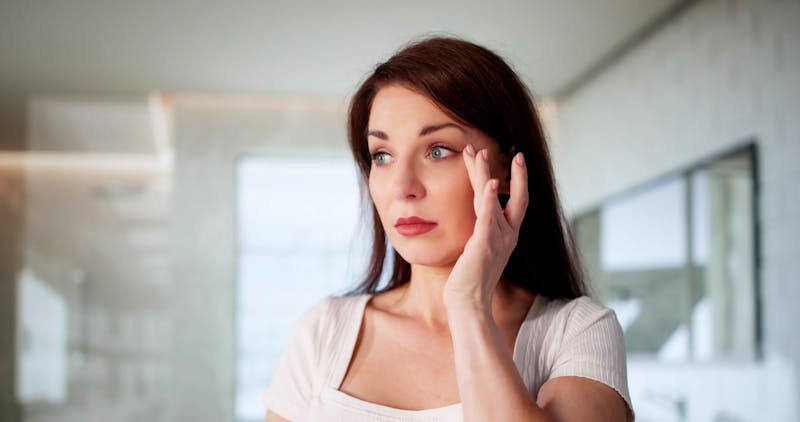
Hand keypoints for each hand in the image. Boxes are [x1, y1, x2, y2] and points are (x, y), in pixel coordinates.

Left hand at [442, 144, 528, 312]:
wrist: (468, 302)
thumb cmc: (470, 280)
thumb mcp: (479, 250)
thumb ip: (483, 233)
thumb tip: (480, 220)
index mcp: (507, 235)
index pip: (518, 202)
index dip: (519, 179)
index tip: (515, 158)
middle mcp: (507, 235)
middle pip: (514, 196)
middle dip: (514, 172)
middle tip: (510, 149)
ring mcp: (497, 239)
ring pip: (493, 199)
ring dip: (485, 174)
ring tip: (479, 152)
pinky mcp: (484, 244)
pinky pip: (488, 217)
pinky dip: (488, 199)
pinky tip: (488, 183)